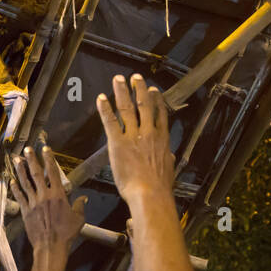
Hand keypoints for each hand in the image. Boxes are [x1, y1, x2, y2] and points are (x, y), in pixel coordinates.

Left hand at [10, 144, 85, 258]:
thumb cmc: (67, 233)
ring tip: (16, 160)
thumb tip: (84, 198)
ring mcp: (33, 203)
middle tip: (27, 149)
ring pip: (25, 183)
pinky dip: (15, 188)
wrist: (51, 246)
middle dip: (31, 160)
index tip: (45, 148)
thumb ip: (80, 206)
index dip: (49, 159)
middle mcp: (44, 195)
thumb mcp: (78, 219)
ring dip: (20, 170)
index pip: (52, 172)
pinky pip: (19, 197)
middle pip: (36, 174)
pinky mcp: (25, 211)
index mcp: (58, 195)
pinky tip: (11, 181)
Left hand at [95, 74, 174, 200]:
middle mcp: (148, 133)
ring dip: (122, 92)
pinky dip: (105, 109)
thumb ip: (167, 159)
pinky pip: (110, 122)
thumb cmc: (160, 187)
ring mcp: (133, 136)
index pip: (160, 114)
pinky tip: (101, 98)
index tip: (153, 90)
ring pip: (127, 108)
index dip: (156, 100)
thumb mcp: (169, 169)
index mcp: (162, 139)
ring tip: (119, 79)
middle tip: (135, 77)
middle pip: (144, 105)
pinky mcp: (118, 143)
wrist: (150, 194)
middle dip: (139, 89)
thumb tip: (169, 157)